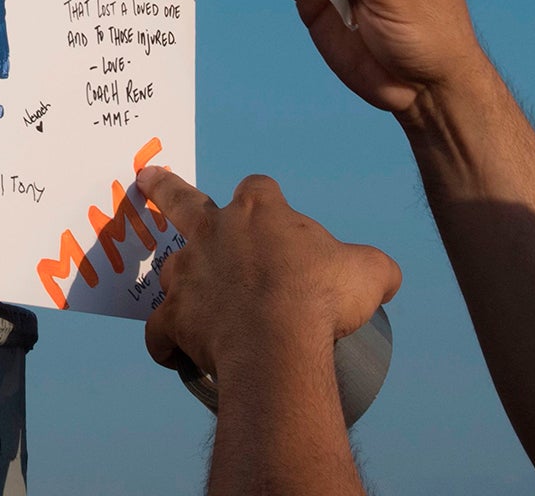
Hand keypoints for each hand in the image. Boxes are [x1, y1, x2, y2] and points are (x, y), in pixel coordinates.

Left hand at [135, 167, 400, 384]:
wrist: (276, 343)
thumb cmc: (322, 298)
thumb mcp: (369, 273)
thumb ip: (375, 268)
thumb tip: (387, 279)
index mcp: (259, 212)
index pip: (258, 188)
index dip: (265, 199)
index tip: (271, 209)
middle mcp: (213, 233)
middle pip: (180, 199)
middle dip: (163, 188)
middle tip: (147, 179)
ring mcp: (188, 274)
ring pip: (172, 272)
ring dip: (183, 285)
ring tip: (196, 307)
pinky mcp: (174, 316)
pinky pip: (159, 331)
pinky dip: (165, 342)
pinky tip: (175, 355)